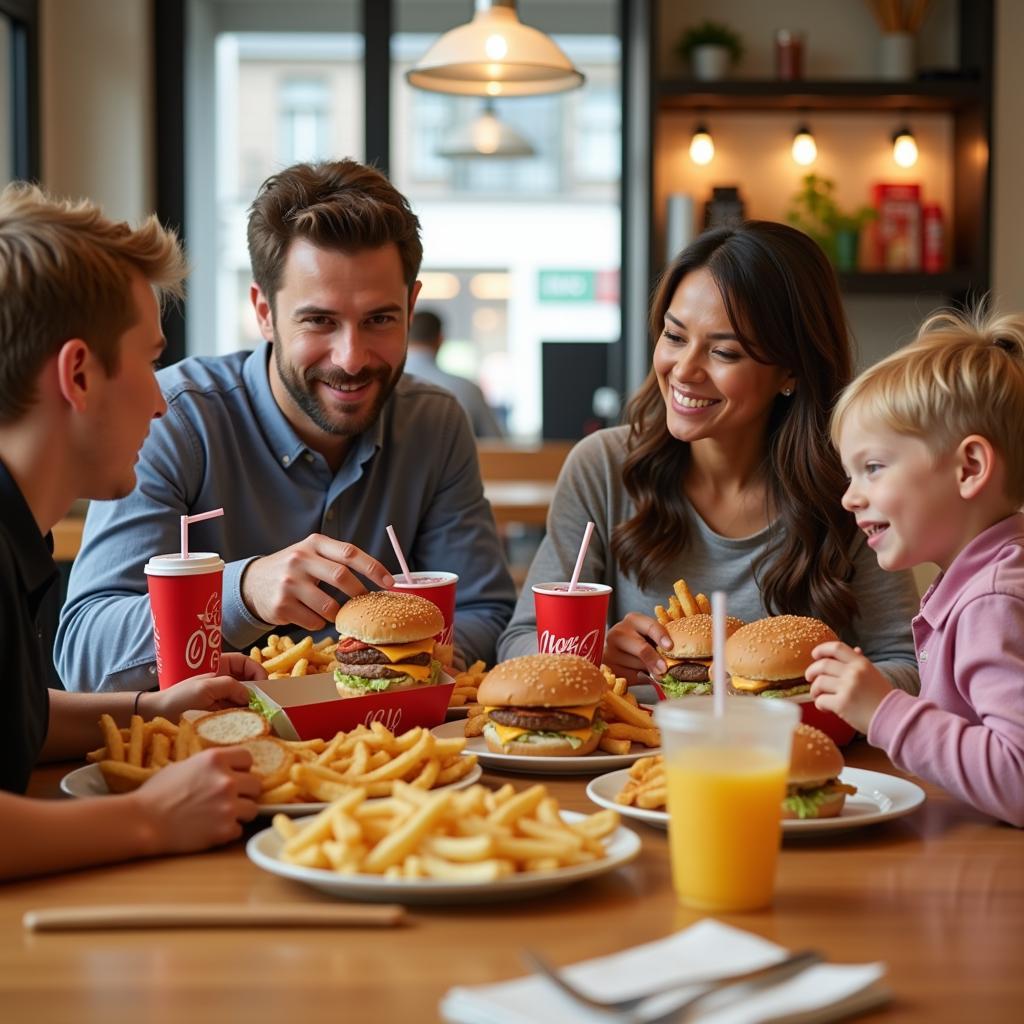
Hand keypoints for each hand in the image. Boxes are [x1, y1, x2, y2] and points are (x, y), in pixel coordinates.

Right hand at [129, 746, 260, 853]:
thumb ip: (210, 766)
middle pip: (255, 784)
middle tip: (226, 799)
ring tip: (219, 816)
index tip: (233, 776)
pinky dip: (228, 831)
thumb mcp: (184, 765)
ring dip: (239, 812)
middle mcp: (227, 780)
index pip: (248, 758)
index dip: (241, 768)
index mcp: (216, 759)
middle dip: (244, 792)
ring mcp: (228, 806)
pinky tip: (210, 830)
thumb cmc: (157, 793)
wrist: (142, 822)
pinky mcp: (225, 830)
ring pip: (252, 808)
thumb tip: (227, 768)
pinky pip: (239, 829)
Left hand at [146, 654, 264, 720]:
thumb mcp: (205, 688)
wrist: (158, 717)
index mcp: (221, 667)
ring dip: (253, 705)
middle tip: (265, 705)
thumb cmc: (179, 698)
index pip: (248, 664)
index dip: (259, 672)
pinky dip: (245, 716)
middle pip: (251, 681)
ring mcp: (223, 696)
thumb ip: (230, 686)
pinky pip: (239, 711)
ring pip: (247, 698)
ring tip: (258, 715)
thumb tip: (251, 696)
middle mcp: (225, 680)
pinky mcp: (221, 712)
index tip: (264, 687)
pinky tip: (248, 722)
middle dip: (259, 691)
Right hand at [241, 534, 394, 628]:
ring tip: (335, 612)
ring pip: (328, 606)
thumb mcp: (311, 553)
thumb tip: (378, 580)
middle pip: (341, 577)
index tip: (390, 582)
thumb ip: (337, 560)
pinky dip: (319, 623)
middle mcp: (300, 559)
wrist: (251, 583)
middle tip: (367, 604)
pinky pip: (313, 622)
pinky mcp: (281, 606)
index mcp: (314, 543)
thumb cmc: (293, 569)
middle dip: (360, 594)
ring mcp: (289, 583)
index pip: (350, 553)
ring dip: (338, 614)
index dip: (374, 568)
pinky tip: (310, 616)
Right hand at [602, 612, 673, 684]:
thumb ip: (660, 645)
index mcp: (634, 620)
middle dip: (655, 660)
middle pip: (642, 648)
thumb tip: (670, 665)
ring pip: (637, 665)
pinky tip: (640, 674)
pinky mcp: (608, 667)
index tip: (670, 647)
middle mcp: (618, 633)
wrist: (618, 651)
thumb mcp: (650, 636)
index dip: (661, 637)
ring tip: (651, 670)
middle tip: (664, 669)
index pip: (650, 627)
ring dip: (648, 671)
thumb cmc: (640, 641)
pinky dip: (639, 679)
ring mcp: (610, 650)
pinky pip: (629, 676)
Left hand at [805, 641, 891, 733]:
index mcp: (861, 663)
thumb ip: (861, 662)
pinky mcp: (842, 704)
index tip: (814, 655)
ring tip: (818, 696)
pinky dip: (820, 704)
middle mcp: (853, 672)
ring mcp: (847, 687)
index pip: (836, 647)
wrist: (895, 718)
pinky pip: (820, 700)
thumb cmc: (883, 697)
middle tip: (809, 679)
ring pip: (819, 683)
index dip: (821, 649)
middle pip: (822, 665)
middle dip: (811, 672)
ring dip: (814, 690)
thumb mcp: (874, 674)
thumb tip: (855, 649)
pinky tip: (826, 708)